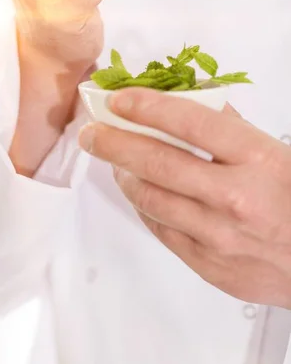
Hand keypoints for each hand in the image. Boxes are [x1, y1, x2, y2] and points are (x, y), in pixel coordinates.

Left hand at [78, 89, 290, 308]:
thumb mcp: (278, 153)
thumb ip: (233, 129)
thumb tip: (190, 102)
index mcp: (257, 159)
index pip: (191, 123)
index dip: (148, 107)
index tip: (117, 99)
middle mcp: (233, 197)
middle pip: (158, 163)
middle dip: (115, 143)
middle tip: (91, 132)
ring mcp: (218, 235)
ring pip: (151, 199)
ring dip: (124, 175)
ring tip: (113, 161)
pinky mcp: (208, 265)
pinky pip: (161, 229)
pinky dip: (144, 206)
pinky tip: (138, 192)